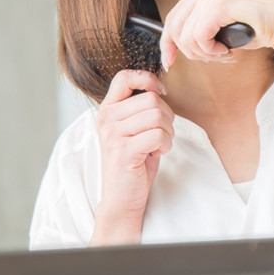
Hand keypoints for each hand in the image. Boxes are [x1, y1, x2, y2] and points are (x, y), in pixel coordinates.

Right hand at [89, 70, 174, 245]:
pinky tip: (155, 154)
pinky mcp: (124, 151)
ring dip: (167, 133)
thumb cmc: (133, 162)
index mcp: (107, 110)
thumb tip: (159, 88)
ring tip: (156, 146)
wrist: (122, 197)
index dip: (147, 79)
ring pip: (157, 116)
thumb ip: (140, 108)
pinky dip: (165, 145)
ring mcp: (113, 135)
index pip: (124, 77)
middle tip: (159, 135)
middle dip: (166, 117)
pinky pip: (158, 135)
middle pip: (151, 99)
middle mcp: (106, 119)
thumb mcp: (132, 128)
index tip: (158, 93)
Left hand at [158, 0, 273, 68]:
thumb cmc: (256, 27)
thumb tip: (173, 44)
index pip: (173, 17)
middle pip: (175, 28)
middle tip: (213, 58)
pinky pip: (199, 37)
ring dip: (205, 53)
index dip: (168, 43)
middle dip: (189, 52)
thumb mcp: (220, 26)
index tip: (169, 61)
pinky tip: (228, 50)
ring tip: (224, 54)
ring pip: (186, 36)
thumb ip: (199, 27)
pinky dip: (212, 50)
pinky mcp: (218, 3)